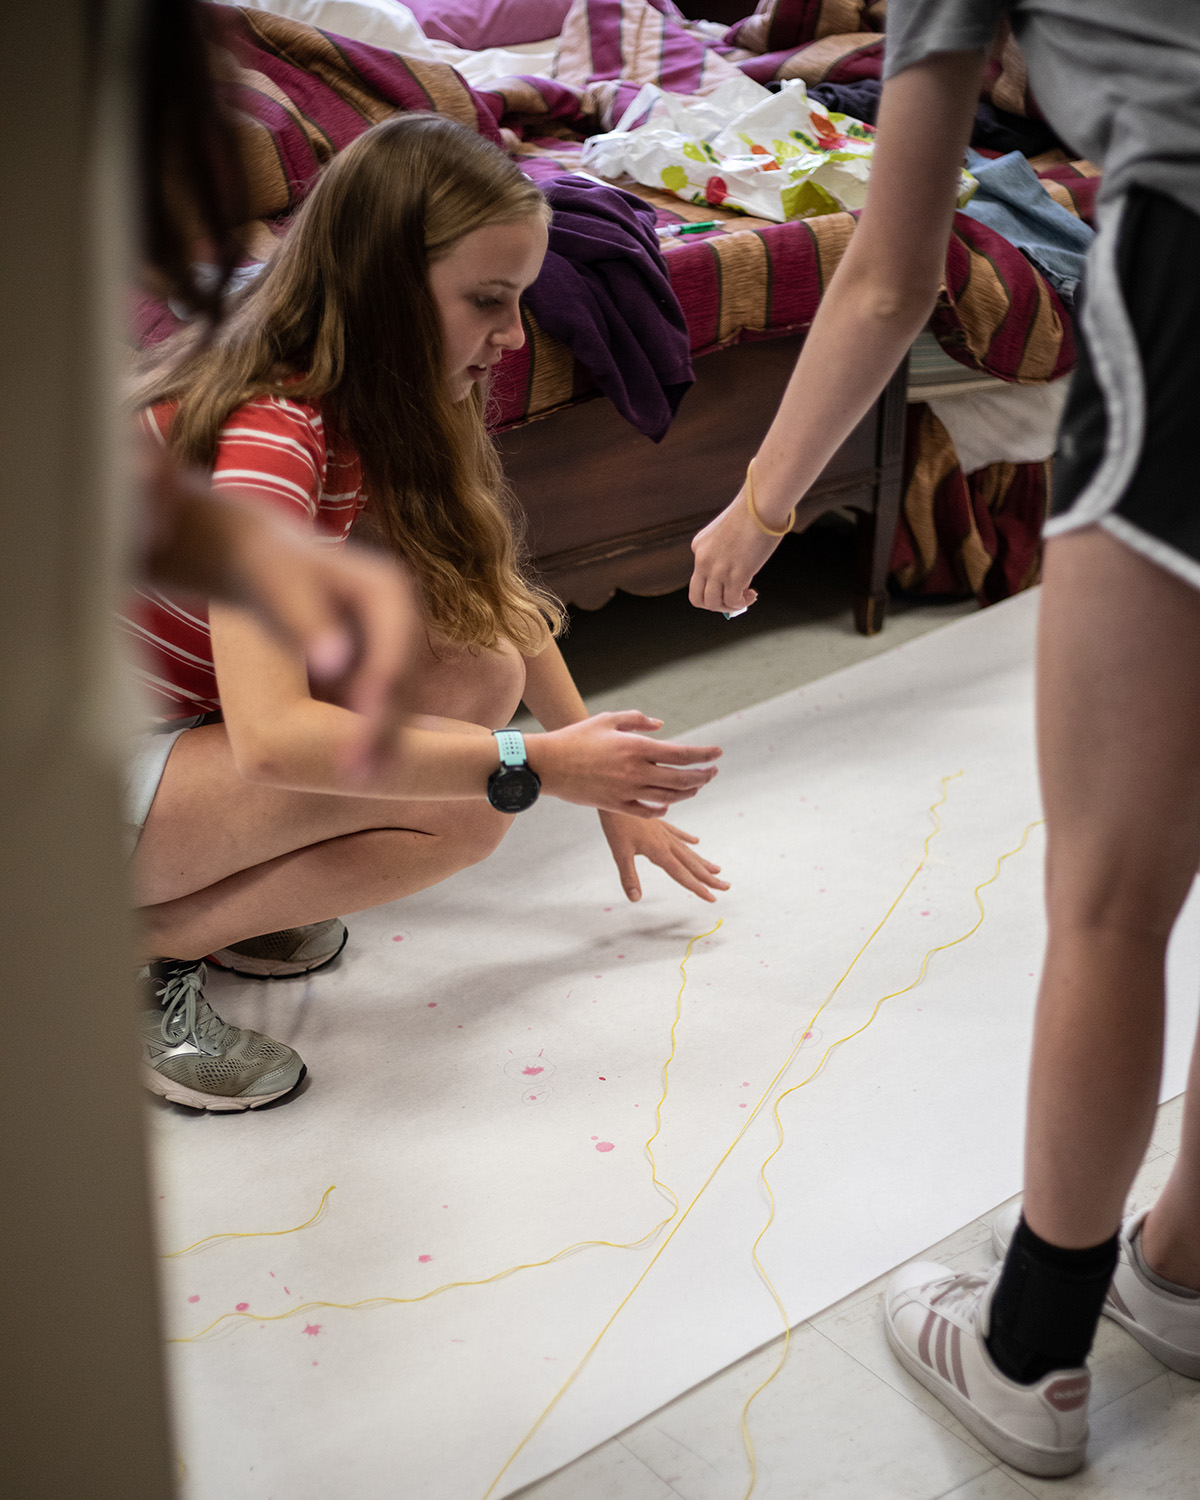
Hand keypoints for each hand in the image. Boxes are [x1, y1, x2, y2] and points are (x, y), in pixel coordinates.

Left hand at [140, 442, 420, 774]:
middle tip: (358, 775)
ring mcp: (393, 638)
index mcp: (387, 589)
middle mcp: (400, 615)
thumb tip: (333, 666)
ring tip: (355, 776)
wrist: (264, 557)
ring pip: (398, 695)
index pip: (395, 648)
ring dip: (381, 736)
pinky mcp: (377, 658)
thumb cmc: (266, 569)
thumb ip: (308, 624)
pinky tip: (349, 761)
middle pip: (404, 678)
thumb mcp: (282, 589)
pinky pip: (379, 699)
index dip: (383, 693)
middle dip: (385, 726)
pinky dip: (366, 728)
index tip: (363, 736)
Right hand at [526, 711, 720, 817]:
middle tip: (713, 772)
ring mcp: (627, 792)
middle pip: (681, 779)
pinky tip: (669, 803)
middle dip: (702, 776)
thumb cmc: (576, 737)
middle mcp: (636, 772)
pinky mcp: (615, 805)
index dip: (704, 754)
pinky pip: (647, 811)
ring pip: (669, 798)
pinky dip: (662, 808)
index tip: (718, 753)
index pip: (681, 754)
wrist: (548, 765)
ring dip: (687, 792)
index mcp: (636, 748)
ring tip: (696, 786)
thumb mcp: (608, 720)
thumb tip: (661, 725)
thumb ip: (637, 720)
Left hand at [599, 810, 728, 902]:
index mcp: (659, 851)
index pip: (682, 874)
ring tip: (717, 869)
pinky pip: (677, 833)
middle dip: (709, 877)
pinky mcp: (658, 822)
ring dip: (702, 861)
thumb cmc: (616, 822)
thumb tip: (636, 899)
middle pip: (691, 864)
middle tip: (725, 886)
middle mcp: (666, 842)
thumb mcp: (619, 851)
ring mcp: (664, 831)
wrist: (617, 790)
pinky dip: (687, 839)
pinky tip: (697, 841)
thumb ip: (629, 876)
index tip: (712, 899)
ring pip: (687, 850)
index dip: (697, 888)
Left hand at [688, 490, 780, 613]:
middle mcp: (702, 560)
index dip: (716, 586)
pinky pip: (732, 602)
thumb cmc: (752, 512)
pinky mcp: (735, 575)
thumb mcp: (729, 532)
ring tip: (746, 598)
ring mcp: (717, 569)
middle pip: (697, 598)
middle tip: (733, 599)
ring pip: (713, 604)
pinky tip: (752, 595)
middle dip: (714, 605)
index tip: (733, 583)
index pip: (699, 577)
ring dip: (729, 607)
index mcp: (698, 547)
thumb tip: (739, 577)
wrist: (761, 503)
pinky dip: (741, 604)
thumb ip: (728, 551)